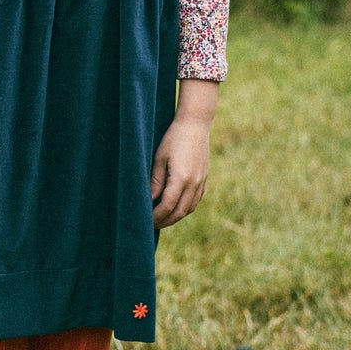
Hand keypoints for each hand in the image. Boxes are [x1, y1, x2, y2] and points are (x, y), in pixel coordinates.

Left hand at [150, 81, 217, 228]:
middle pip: (179, 212)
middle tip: (151, 224)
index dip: (156, 216)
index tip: (146, 221)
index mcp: (181, 179)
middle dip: (165, 221)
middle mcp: (194, 183)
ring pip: (189, 208)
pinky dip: (185, 208)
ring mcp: (201, 182)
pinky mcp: (204, 178)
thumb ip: (155, 182)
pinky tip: (176, 207)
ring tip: (162, 217)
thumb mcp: (159, 159)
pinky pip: (196, 200)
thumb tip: (149, 201)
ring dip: (175, 216)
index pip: (167, 206)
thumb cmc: (173, 139)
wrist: (195, 124)